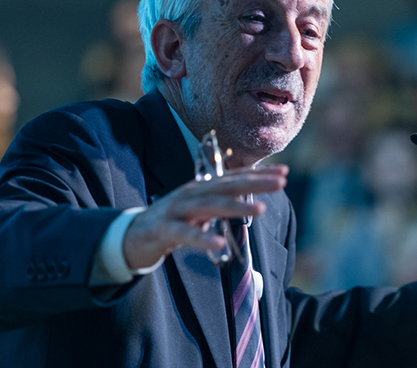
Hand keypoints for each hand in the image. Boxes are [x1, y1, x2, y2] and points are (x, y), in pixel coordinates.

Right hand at [122, 164, 286, 268]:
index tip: (283, 172)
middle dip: (256, 183)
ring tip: (261, 210)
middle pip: (228, 186)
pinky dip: (203, 238)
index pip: (235, 178)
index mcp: (202, 188)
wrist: (132, 236)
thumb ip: (221, 205)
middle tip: (282, 182)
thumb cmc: (172, 222)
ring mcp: (177, 209)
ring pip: (210, 205)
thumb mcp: (199, 210)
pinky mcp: (165, 229)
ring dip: (237, 207)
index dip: (259, 175)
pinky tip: (220, 244)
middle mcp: (192, 193)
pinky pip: (186, 234)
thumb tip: (251, 203)